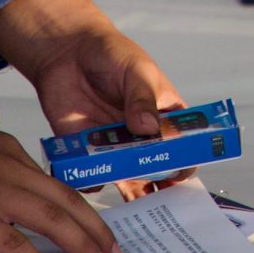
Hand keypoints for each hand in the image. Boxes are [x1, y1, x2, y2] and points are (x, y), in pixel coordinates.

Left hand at [0, 0, 190, 196]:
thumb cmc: (111, 53)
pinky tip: (93, 181)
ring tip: (132, 201)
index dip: (187, 160)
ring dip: (132, 192)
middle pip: (160, 169)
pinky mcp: (88, 151)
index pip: (185, 145)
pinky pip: (93, 176)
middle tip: (158, 194)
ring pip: (130, 179)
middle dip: (162, 186)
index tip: (181, 170)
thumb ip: (142, 98)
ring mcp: (116, 146)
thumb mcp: (136, 70)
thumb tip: (147, 128)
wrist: (67, 51)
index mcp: (165, 115)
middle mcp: (143, 136)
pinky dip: (93, 183)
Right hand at [0, 132, 122, 252]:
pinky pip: (14, 242)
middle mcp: (10, 171)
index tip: (99, 230)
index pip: (57, 185)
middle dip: (95, 228)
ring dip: (80, 245)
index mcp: (11, 154)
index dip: (83, 210)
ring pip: (51, 219)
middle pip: (66, 201)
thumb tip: (15, 199)